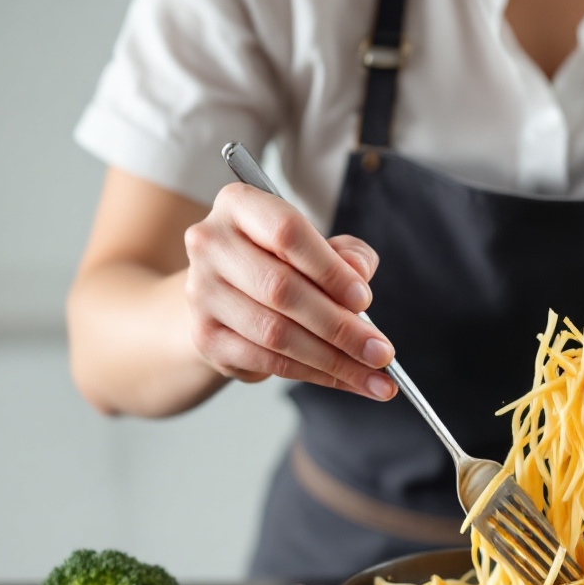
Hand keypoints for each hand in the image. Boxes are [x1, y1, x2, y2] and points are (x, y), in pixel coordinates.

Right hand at [182, 182, 396, 399]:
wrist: (224, 299)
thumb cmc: (279, 264)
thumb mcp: (317, 248)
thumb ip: (346, 254)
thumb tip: (359, 273)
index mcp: (239, 204)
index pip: (287, 232)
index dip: (330, 269)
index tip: (365, 299)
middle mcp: (211, 244)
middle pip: (282, 289)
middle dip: (341, 327)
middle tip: (381, 351)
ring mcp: (202, 293)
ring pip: (276, 333)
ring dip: (334, 360)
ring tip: (374, 375)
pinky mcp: (206, 337)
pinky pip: (269, 362)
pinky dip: (316, 374)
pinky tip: (347, 380)